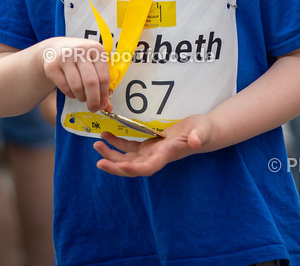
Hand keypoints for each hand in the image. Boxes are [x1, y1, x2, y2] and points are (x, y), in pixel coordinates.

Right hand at [40, 37, 110, 111]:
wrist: (55, 49)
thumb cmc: (79, 58)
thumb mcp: (93, 64)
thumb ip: (101, 83)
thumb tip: (107, 107)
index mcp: (96, 49)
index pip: (104, 76)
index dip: (104, 94)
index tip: (104, 104)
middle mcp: (80, 51)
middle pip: (91, 82)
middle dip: (94, 100)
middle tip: (93, 108)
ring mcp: (65, 58)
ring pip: (77, 86)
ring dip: (81, 97)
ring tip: (82, 97)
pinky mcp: (52, 66)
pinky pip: (64, 87)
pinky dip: (70, 94)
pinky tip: (72, 91)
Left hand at [93, 114, 214, 176]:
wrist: (202, 132)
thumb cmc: (203, 131)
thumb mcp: (202, 130)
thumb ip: (198, 136)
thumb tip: (196, 142)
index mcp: (166, 155)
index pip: (147, 168)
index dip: (133, 169)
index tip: (120, 166)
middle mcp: (155, 158)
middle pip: (131, 168)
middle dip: (115, 166)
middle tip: (99, 162)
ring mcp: (150, 153)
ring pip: (126, 159)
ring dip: (111, 154)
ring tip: (97, 144)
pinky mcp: (147, 146)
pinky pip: (128, 148)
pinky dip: (116, 143)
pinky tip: (106, 135)